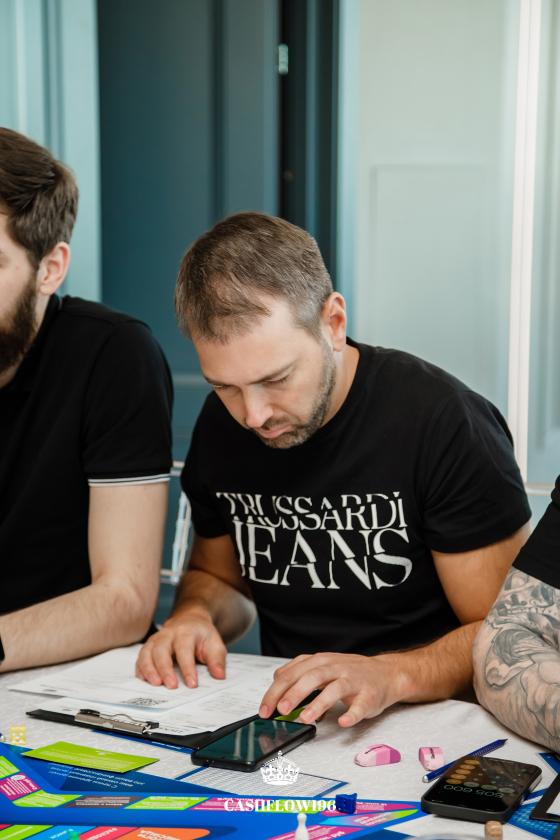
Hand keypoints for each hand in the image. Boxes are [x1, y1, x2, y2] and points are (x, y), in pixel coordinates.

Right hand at [135, 609, 226, 688]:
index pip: (185, 650)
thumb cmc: (202, 635)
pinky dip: (141, 669)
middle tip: (171, 686)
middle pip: (161, 649)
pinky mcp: (149, 646)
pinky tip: (144, 680)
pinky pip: (140, 657)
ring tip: (155, 684)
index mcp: (186, 632)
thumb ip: (217, 660)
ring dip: (149, 669)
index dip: (188, 668)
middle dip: (165, 669)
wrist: (190, 620)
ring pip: (147, 652)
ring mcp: (156, 639)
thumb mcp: (215, 644)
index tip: (192, 684)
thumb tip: (219, 676)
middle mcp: (168, 634)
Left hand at [258, 652, 407, 726]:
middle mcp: (335, 667)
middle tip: (279, 710)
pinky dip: (351, 714)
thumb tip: (276, 691)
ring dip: (318, 703)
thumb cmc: (350, 673)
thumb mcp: (323, 668)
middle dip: (293, 694)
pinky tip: (343, 722)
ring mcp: (353, 680)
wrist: (386, 673)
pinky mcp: (369, 695)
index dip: (275, 691)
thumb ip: (300, 676)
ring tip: (305, 718)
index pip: (292, 673)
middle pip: (311, 677)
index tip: (265, 709)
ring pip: (333, 688)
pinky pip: (360, 705)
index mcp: (320, 661)